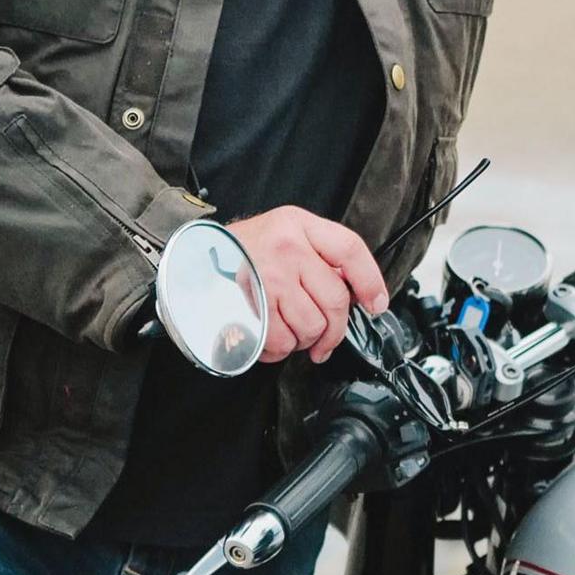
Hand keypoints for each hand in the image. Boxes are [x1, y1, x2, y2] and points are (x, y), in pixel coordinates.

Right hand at [224, 207, 387, 364]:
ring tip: (294, 334)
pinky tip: (274, 340)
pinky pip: (282, 340)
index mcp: (300, 225)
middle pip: (335, 299)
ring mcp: (270, 275)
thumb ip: (320, 255)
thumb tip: (355, 293)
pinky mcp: (252, 303)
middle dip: (335, 329)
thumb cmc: (247, 249)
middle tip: (327, 340)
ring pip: (311, 325)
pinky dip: (281, 350)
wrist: (197, 255)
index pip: (349, 250)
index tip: (376, 304)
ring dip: (306, 340)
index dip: (370, 281)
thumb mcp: (287, 233)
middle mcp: (288, 247)